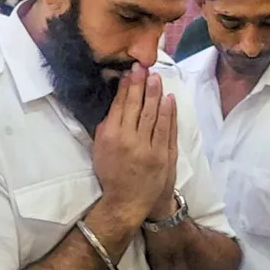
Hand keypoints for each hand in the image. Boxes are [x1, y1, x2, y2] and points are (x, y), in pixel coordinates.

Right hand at [93, 63, 176, 223]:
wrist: (127, 202)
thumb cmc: (111, 174)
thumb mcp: (100, 150)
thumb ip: (106, 127)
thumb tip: (115, 103)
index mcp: (111, 137)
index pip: (120, 105)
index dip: (126, 87)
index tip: (130, 72)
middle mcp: (129, 140)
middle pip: (137, 106)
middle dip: (140, 84)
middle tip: (143, 67)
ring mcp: (148, 148)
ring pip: (153, 115)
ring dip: (155, 94)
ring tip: (156, 77)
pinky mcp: (163, 156)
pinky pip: (166, 129)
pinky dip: (169, 113)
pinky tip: (169, 98)